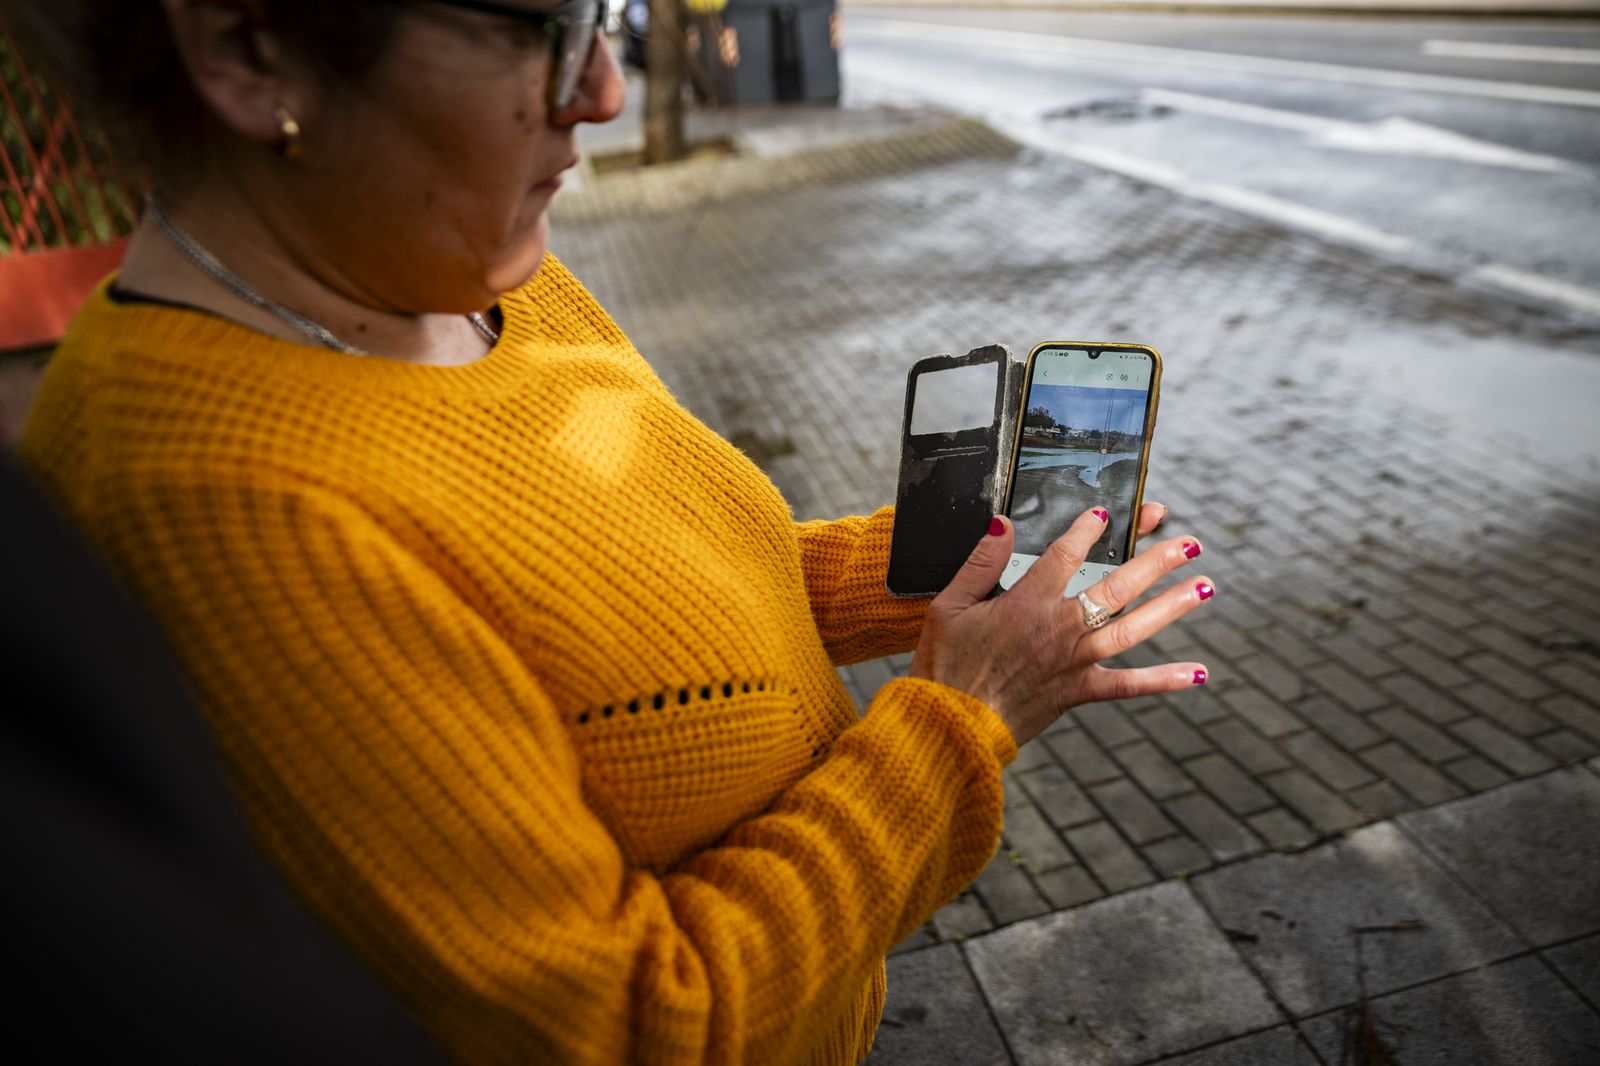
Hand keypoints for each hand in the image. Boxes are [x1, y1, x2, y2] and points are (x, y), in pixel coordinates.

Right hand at [908, 502, 1211, 746]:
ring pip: (1134, 628)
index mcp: (1026, 603)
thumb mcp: (948, 606)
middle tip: (1189, 542)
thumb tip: (1002, 524)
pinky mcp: (1079, 693)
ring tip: (1204, 585)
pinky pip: (1129, 686)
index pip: (1065, 555)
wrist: (950, 727)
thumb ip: (980, 563)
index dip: (1086, 530)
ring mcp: (1075, 662)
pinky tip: (1200, 673)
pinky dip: (1165, 680)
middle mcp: (1060, 628)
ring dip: (1172, 606)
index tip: (1104, 513)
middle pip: (1117, 586)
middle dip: (1156, 560)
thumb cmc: (945, 665)